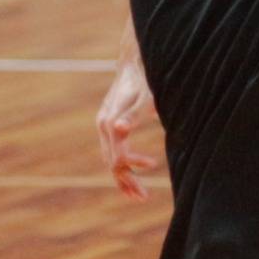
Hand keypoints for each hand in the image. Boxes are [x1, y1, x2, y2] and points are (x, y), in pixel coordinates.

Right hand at [97, 56, 159, 200]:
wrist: (135, 61)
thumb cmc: (145, 79)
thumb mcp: (146, 96)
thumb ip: (133, 114)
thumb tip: (119, 130)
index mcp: (110, 123)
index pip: (117, 157)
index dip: (133, 168)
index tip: (154, 165)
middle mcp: (104, 125)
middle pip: (111, 162)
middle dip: (127, 182)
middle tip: (143, 197)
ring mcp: (104, 124)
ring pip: (109, 158)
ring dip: (123, 177)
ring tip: (138, 193)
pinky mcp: (108, 122)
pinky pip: (111, 149)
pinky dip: (121, 163)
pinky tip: (135, 168)